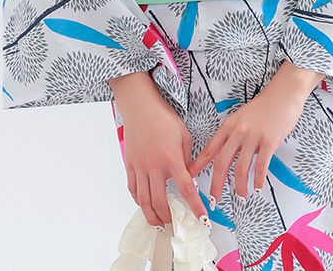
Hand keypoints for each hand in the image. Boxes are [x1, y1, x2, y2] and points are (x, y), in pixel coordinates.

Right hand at [111, 74, 208, 228]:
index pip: (186, 189)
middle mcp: (154, 166)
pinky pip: (133, 189)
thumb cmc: (163, 118)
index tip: (202, 219)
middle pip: (160, 202)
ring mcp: (140, 167)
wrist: (141, 107)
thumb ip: (186, 158)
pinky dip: (139, 201)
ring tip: (159, 222)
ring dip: (152, 215)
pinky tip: (145, 204)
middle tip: (174, 223)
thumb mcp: (184, 136)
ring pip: (144, 201)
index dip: (195, 207)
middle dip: (168, 217)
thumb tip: (188, 176)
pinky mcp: (130, 165)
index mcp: (172, 158)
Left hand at [186, 70, 311, 201]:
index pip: (209, 150)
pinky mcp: (269, 141)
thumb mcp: (241, 118)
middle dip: (216, 185)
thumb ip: (232, 135)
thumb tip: (225, 156)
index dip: (198, 166)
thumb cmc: (262, 108)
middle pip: (222, 163)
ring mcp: (253, 137)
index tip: (189, 179)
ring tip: (241, 197)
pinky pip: (261, 165)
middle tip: (214, 201)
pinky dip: (258, 180)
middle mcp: (237, 132)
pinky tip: (258, 188)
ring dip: (240, 187)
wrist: (283, 94)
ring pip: (241, 168)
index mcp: (228, 126)